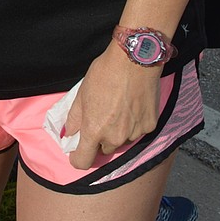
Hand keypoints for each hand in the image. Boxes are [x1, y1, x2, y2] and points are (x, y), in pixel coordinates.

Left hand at [64, 42, 160, 170]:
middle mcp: (115, 136)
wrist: (135, 60)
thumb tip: (69, 134)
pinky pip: (138, 131)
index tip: (76, 152)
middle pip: (104, 149)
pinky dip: (134, 124)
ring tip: (118, 109)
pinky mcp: (150, 126)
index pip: (83, 161)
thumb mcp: (82, 94)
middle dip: (100, 139)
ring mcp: (135, 132)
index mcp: (94, 130)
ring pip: (122, 141)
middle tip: (101, 118)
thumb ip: (74, 118)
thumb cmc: (105, 73)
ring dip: (118, 132)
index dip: (77, 158)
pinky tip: (132, 106)